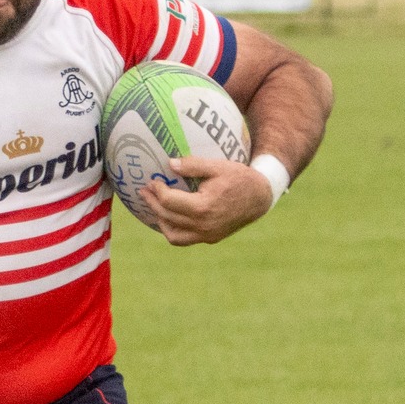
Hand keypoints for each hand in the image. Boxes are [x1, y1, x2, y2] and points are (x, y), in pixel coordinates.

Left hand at [141, 157, 274, 245]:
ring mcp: (206, 235)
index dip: (157, 190)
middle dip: (152, 203)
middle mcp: (203, 225)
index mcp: (203, 207)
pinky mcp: (210, 239)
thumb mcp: (218, 166)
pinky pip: (184, 240)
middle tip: (144, 191)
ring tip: (153, 206)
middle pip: (167, 216)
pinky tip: (168, 217)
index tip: (152, 181)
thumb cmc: (240, 178)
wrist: (261, 198)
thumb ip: (193, 165)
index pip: (169, 201)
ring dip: (160, 219)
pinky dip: (173, 230)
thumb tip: (169, 164)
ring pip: (172, 234)